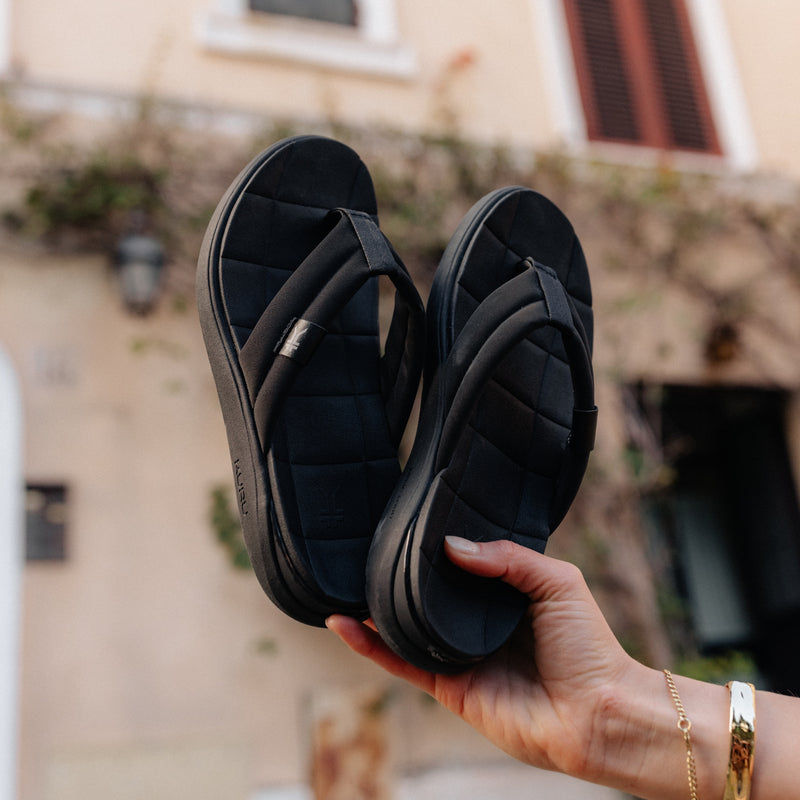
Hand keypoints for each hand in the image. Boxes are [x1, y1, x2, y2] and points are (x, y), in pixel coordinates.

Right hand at [327, 536, 634, 779]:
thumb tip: (450, 547)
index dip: (437, 548)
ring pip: (407, 628)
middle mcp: (478, 624)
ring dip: (374, 609)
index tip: (411, 524)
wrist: (597, 713)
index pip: (461, 566)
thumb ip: (507, 558)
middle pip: (429, 596)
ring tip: (345, 581)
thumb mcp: (556, 582)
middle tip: (368, 548)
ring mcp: (461, 656)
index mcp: (504, 596)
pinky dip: (370, 646)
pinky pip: (402, 663)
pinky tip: (344, 624)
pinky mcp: (449, 687)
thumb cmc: (588, 647)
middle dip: (399, 576)